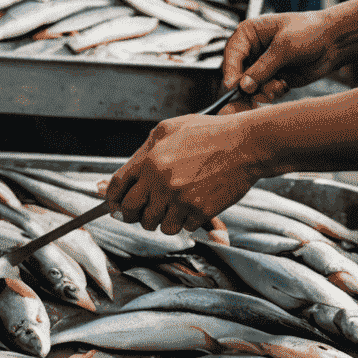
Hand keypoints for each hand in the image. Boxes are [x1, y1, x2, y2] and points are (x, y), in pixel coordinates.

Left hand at [105, 112, 265, 233]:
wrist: (245, 145)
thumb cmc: (209, 133)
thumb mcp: (169, 130)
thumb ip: (145, 151)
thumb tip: (128, 174)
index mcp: (150, 160)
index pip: (117, 186)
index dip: (112, 198)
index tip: (114, 204)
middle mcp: (161, 182)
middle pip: (131, 211)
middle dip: (132, 214)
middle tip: (140, 212)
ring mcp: (180, 199)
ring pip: (155, 225)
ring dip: (160, 219)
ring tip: (171, 207)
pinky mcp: (199, 212)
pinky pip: (182, 228)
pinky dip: (185, 221)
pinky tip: (192, 206)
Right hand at [223, 9, 342, 104]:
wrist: (334, 41)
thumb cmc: (310, 32)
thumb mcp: (284, 47)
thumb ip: (262, 68)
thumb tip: (244, 86)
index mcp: (249, 33)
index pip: (231, 54)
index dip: (231, 71)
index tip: (234, 86)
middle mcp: (252, 50)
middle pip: (237, 73)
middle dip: (248, 85)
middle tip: (258, 91)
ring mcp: (262, 65)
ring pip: (250, 86)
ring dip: (262, 90)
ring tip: (279, 86)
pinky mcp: (273, 78)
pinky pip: (264, 91)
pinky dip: (272, 92)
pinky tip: (284, 85)